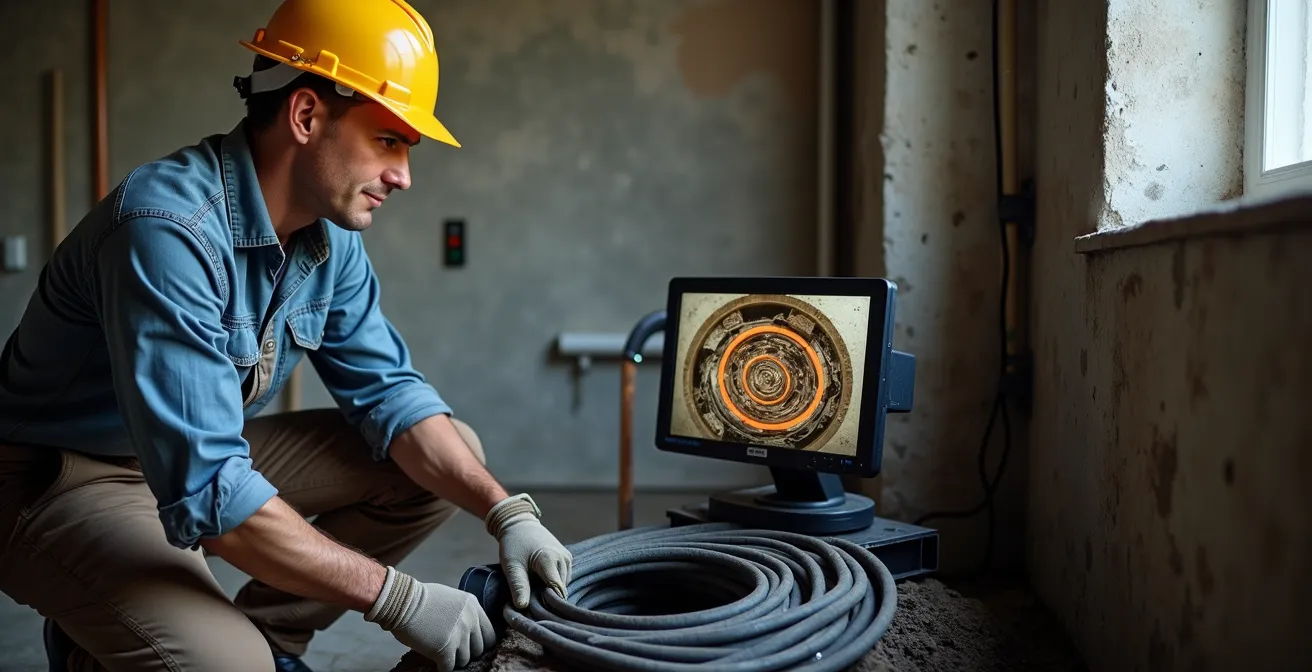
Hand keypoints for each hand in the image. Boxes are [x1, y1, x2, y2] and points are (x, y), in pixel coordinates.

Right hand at [365, 566, 495, 671]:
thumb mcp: (451, 598)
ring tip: (442, 654)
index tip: (470, 647)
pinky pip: (449, 667)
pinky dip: (442, 667)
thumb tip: (470, 631)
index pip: (490, 634)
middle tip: (454, 652)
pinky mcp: (445, 649)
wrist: (402, 601)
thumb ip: (464, 613)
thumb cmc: (421, 599)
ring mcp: (459, 635)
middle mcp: (470, 620)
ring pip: (465, 660)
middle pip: (479, 649)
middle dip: (467, 652)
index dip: (480, 644)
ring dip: (454, 660)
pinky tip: (436, 662)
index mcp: (474, 607)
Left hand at [484, 494, 571, 607]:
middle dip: (548, 596)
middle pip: (560, 588)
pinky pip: (564, 577)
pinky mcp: (567, 557)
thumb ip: (518, 586)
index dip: (548, 602)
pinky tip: (541, 579)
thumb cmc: (513, 544)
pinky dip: (554, 582)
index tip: (536, 608)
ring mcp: (567, 557)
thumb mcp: (512, 566)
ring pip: (563, 584)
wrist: (520, 524)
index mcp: (550, 559)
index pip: (557, 590)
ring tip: (534, 585)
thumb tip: (522, 607)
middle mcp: (563, 558)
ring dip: (551, 589)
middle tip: (531, 595)